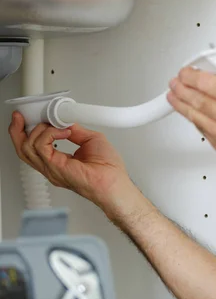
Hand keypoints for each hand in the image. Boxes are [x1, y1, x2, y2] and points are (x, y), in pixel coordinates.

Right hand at [8, 111, 132, 210]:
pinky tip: (63, 131)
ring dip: (38, 130)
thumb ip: (75, 131)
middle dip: (18, 131)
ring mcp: (51, 169)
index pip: (33, 147)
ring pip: (27, 148)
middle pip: (23, 149)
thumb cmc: (109, 168)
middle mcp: (51, 166)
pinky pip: (41, 147)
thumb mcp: (91, 140)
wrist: (114, 181)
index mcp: (58, 162)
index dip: (27, 132)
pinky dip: (49, 134)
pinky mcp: (55, 167)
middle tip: (20, 117)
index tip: (28, 117)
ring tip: (54, 124)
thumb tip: (64, 121)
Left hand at [167, 67, 215, 176]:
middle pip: (196, 99)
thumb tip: (214, 84)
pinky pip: (201, 129)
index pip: (208, 83)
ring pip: (194, 116)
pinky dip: (194, 119)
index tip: (186, 72)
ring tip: (173, 96)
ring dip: (181, 104)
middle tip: (174, 82)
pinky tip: (190, 113)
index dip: (192, 76)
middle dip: (182, 88)